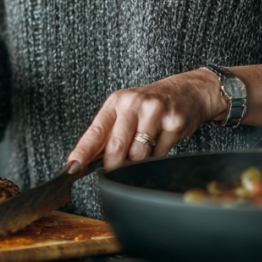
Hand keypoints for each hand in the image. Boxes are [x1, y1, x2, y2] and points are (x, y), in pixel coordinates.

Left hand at [66, 70, 223, 172]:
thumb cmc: (151, 106)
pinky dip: (157, 156)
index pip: (95, 131)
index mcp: (116, 102)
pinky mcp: (174, 122)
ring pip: (138, 155)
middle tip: (114, 170)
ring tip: (144, 147)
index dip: (82, 152)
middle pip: (116, 147)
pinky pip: (160, 154)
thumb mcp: (126, 111)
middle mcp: (133, 104)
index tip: (72, 167)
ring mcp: (155, 112)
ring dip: (138, 161)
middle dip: (113, 166)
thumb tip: (87, 162)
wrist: (188, 91)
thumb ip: (109, 134)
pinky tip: (160, 142)